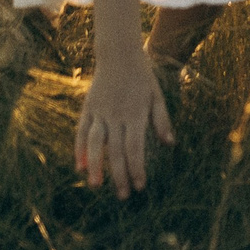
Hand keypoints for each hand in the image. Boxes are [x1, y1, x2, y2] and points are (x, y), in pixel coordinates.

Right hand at [76, 51, 173, 198]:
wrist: (118, 53)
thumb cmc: (142, 76)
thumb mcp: (156, 95)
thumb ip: (161, 120)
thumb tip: (170, 144)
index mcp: (135, 114)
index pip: (135, 148)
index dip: (137, 168)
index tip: (140, 186)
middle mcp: (116, 115)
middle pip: (116, 150)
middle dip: (119, 175)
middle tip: (123, 196)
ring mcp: (100, 112)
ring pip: (95, 143)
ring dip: (95, 165)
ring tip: (95, 185)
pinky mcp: (88, 108)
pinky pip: (82, 131)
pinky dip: (79, 149)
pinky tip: (80, 166)